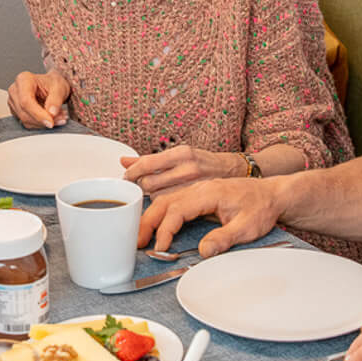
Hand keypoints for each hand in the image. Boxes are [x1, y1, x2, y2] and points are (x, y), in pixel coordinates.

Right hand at [6, 70, 69, 127]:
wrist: (51, 85)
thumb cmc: (53, 83)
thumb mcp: (60, 87)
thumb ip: (56, 100)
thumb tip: (51, 113)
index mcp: (23, 79)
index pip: (26, 101)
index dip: (38, 114)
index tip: (50, 122)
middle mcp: (15, 90)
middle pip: (24, 113)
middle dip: (43, 120)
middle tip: (61, 119)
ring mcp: (13, 101)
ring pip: (25, 120)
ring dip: (43, 123)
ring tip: (59, 117)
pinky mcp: (16, 111)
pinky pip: (27, 123)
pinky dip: (41, 124)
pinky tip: (50, 118)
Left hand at [120, 145, 243, 194]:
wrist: (237, 173)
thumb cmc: (206, 164)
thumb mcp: (181, 155)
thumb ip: (151, 160)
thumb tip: (124, 161)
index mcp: (182, 153)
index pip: (148, 163)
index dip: (133, 173)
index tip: (126, 178)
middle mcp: (188, 168)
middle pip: (150, 183)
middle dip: (141, 187)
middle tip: (140, 188)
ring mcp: (195, 185)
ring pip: (159, 197)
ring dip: (153, 198)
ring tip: (157, 194)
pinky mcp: (199, 200)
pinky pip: (172, 207)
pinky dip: (165, 206)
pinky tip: (166, 204)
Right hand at [137, 176, 280, 257]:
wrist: (273, 195)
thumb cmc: (261, 207)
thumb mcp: (247, 227)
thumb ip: (224, 238)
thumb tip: (203, 251)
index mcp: (209, 192)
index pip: (177, 209)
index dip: (165, 229)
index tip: (160, 246)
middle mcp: (200, 189)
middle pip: (164, 202)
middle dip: (147, 222)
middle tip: (138, 243)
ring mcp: (198, 191)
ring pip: (166, 201)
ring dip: (151, 218)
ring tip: (140, 237)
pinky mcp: (199, 197)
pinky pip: (173, 202)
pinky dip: (160, 214)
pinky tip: (153, 225)